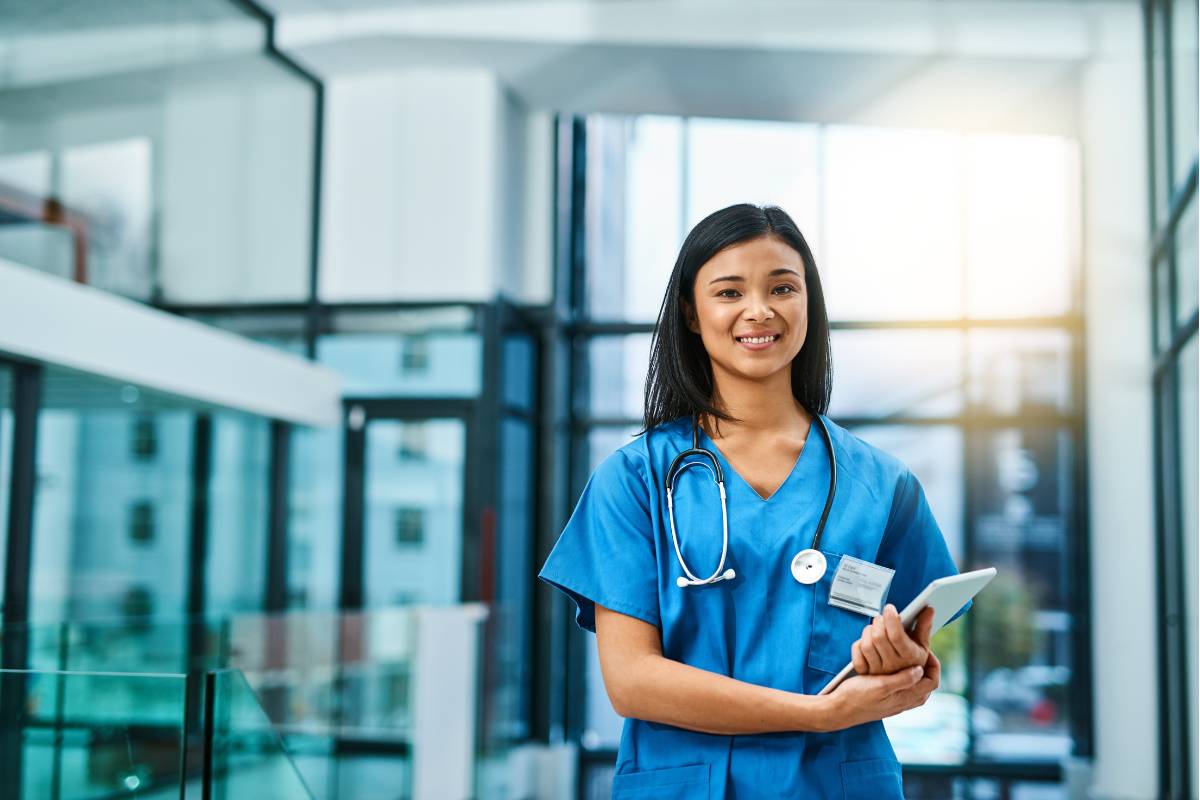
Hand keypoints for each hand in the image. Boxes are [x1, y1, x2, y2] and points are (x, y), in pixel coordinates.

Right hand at [826, 648, 940, 729]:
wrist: (839, 709)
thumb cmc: (858, 700)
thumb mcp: (880, 687)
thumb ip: (902, 680)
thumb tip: (920, 670)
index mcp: (908, 697)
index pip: (932, 680)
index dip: (933, 663)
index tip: (927, 649)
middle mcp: (906, 697)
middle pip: (924, 676)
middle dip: (921, 659)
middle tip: (915, 644)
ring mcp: (896, 695)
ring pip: (912, 674)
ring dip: (907, 659)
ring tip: (901, 647)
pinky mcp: (886, 691)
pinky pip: (898, 675)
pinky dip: (893, 663)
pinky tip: (885, 655)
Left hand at [851, 605, 933, 675]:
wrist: (902, 685)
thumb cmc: (911, 661)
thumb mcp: (921, 646)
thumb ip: (924, 627)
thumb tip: (929, 610)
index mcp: (909, 657)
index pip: (896, 636)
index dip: (891, 619)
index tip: (889, 608)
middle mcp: (893, 665)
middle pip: (879, 637)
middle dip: (879, 622)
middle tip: (882, 617)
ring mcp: (878, 671)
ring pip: (866, 645)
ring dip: (868, 631)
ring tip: (874, 628)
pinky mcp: (865, 673)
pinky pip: (857, 654)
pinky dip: (858, 644)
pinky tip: (867, 640)